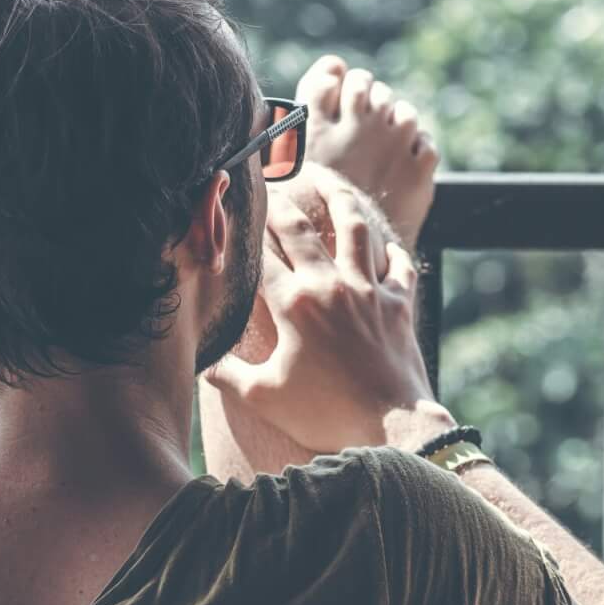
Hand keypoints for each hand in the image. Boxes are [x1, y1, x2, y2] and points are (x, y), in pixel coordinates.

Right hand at [213, 186, 448, 454]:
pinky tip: (385, 245)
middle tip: (269, 185)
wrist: (391, 424)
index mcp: (293, 305)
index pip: (261, 256)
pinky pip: (399, 265)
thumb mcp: (263, 398)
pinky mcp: (399, 303)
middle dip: (279, 204)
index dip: (244, 232)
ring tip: (327, 180)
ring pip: (354, 228)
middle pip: (300, 229)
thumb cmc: (323, 414)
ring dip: (339, 199)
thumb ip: (229, 375)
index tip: (232, 213)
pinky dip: (392, 252)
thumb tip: (204, 362)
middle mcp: (330, 286)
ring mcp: (369, 290)